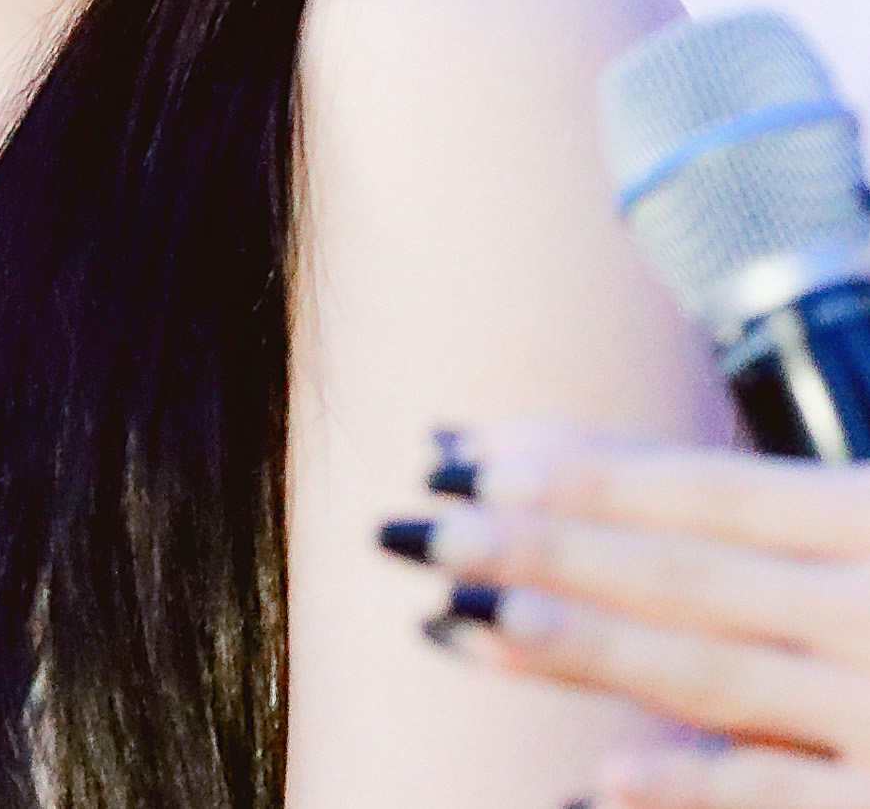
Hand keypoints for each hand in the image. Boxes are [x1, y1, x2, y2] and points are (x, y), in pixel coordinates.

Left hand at [377, 423, 869, 807]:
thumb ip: (810, 500)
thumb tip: (695, 488)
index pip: (700, 489)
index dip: (577, 469)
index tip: (462, 447)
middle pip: (674, 575)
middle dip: (531, 546)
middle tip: (409, 522)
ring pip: (703, 681)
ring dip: (569, 652)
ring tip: (450, 623)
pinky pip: (778, 803)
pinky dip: (685, 794)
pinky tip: (590, 787)